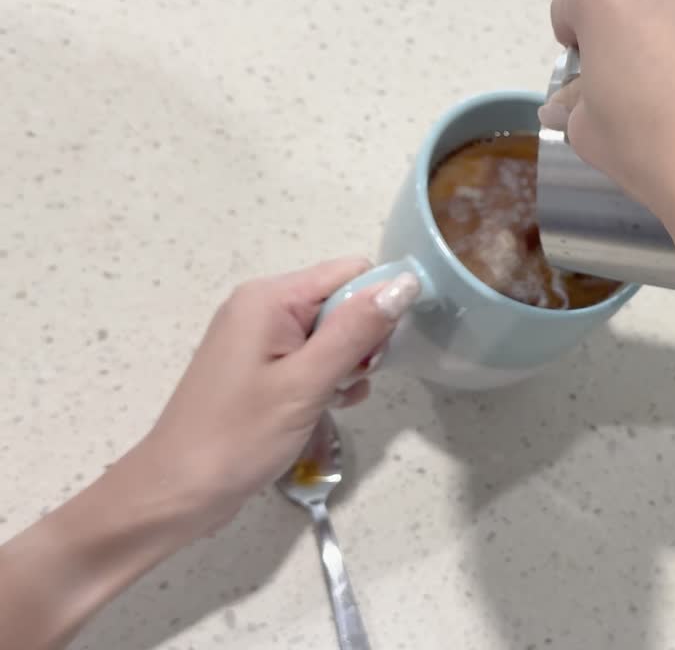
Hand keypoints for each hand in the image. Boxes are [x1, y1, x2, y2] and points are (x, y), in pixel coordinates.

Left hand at [133, 257, 419, 532]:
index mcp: (270, 298)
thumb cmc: (240, 435)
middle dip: (362, 340)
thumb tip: (406, 283)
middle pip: (342, 301)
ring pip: (332, 332)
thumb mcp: (306, 382)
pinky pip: (312, 356)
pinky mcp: (260, 366)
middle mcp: (263, 306)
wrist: (179, 491)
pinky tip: (325, 407)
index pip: (351, 273)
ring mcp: (259, 338)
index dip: (378, 305)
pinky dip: (328, 379)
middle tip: (348, 382)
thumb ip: (357, 331)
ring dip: (347, 365)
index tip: (378, 353)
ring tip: (332, 400)